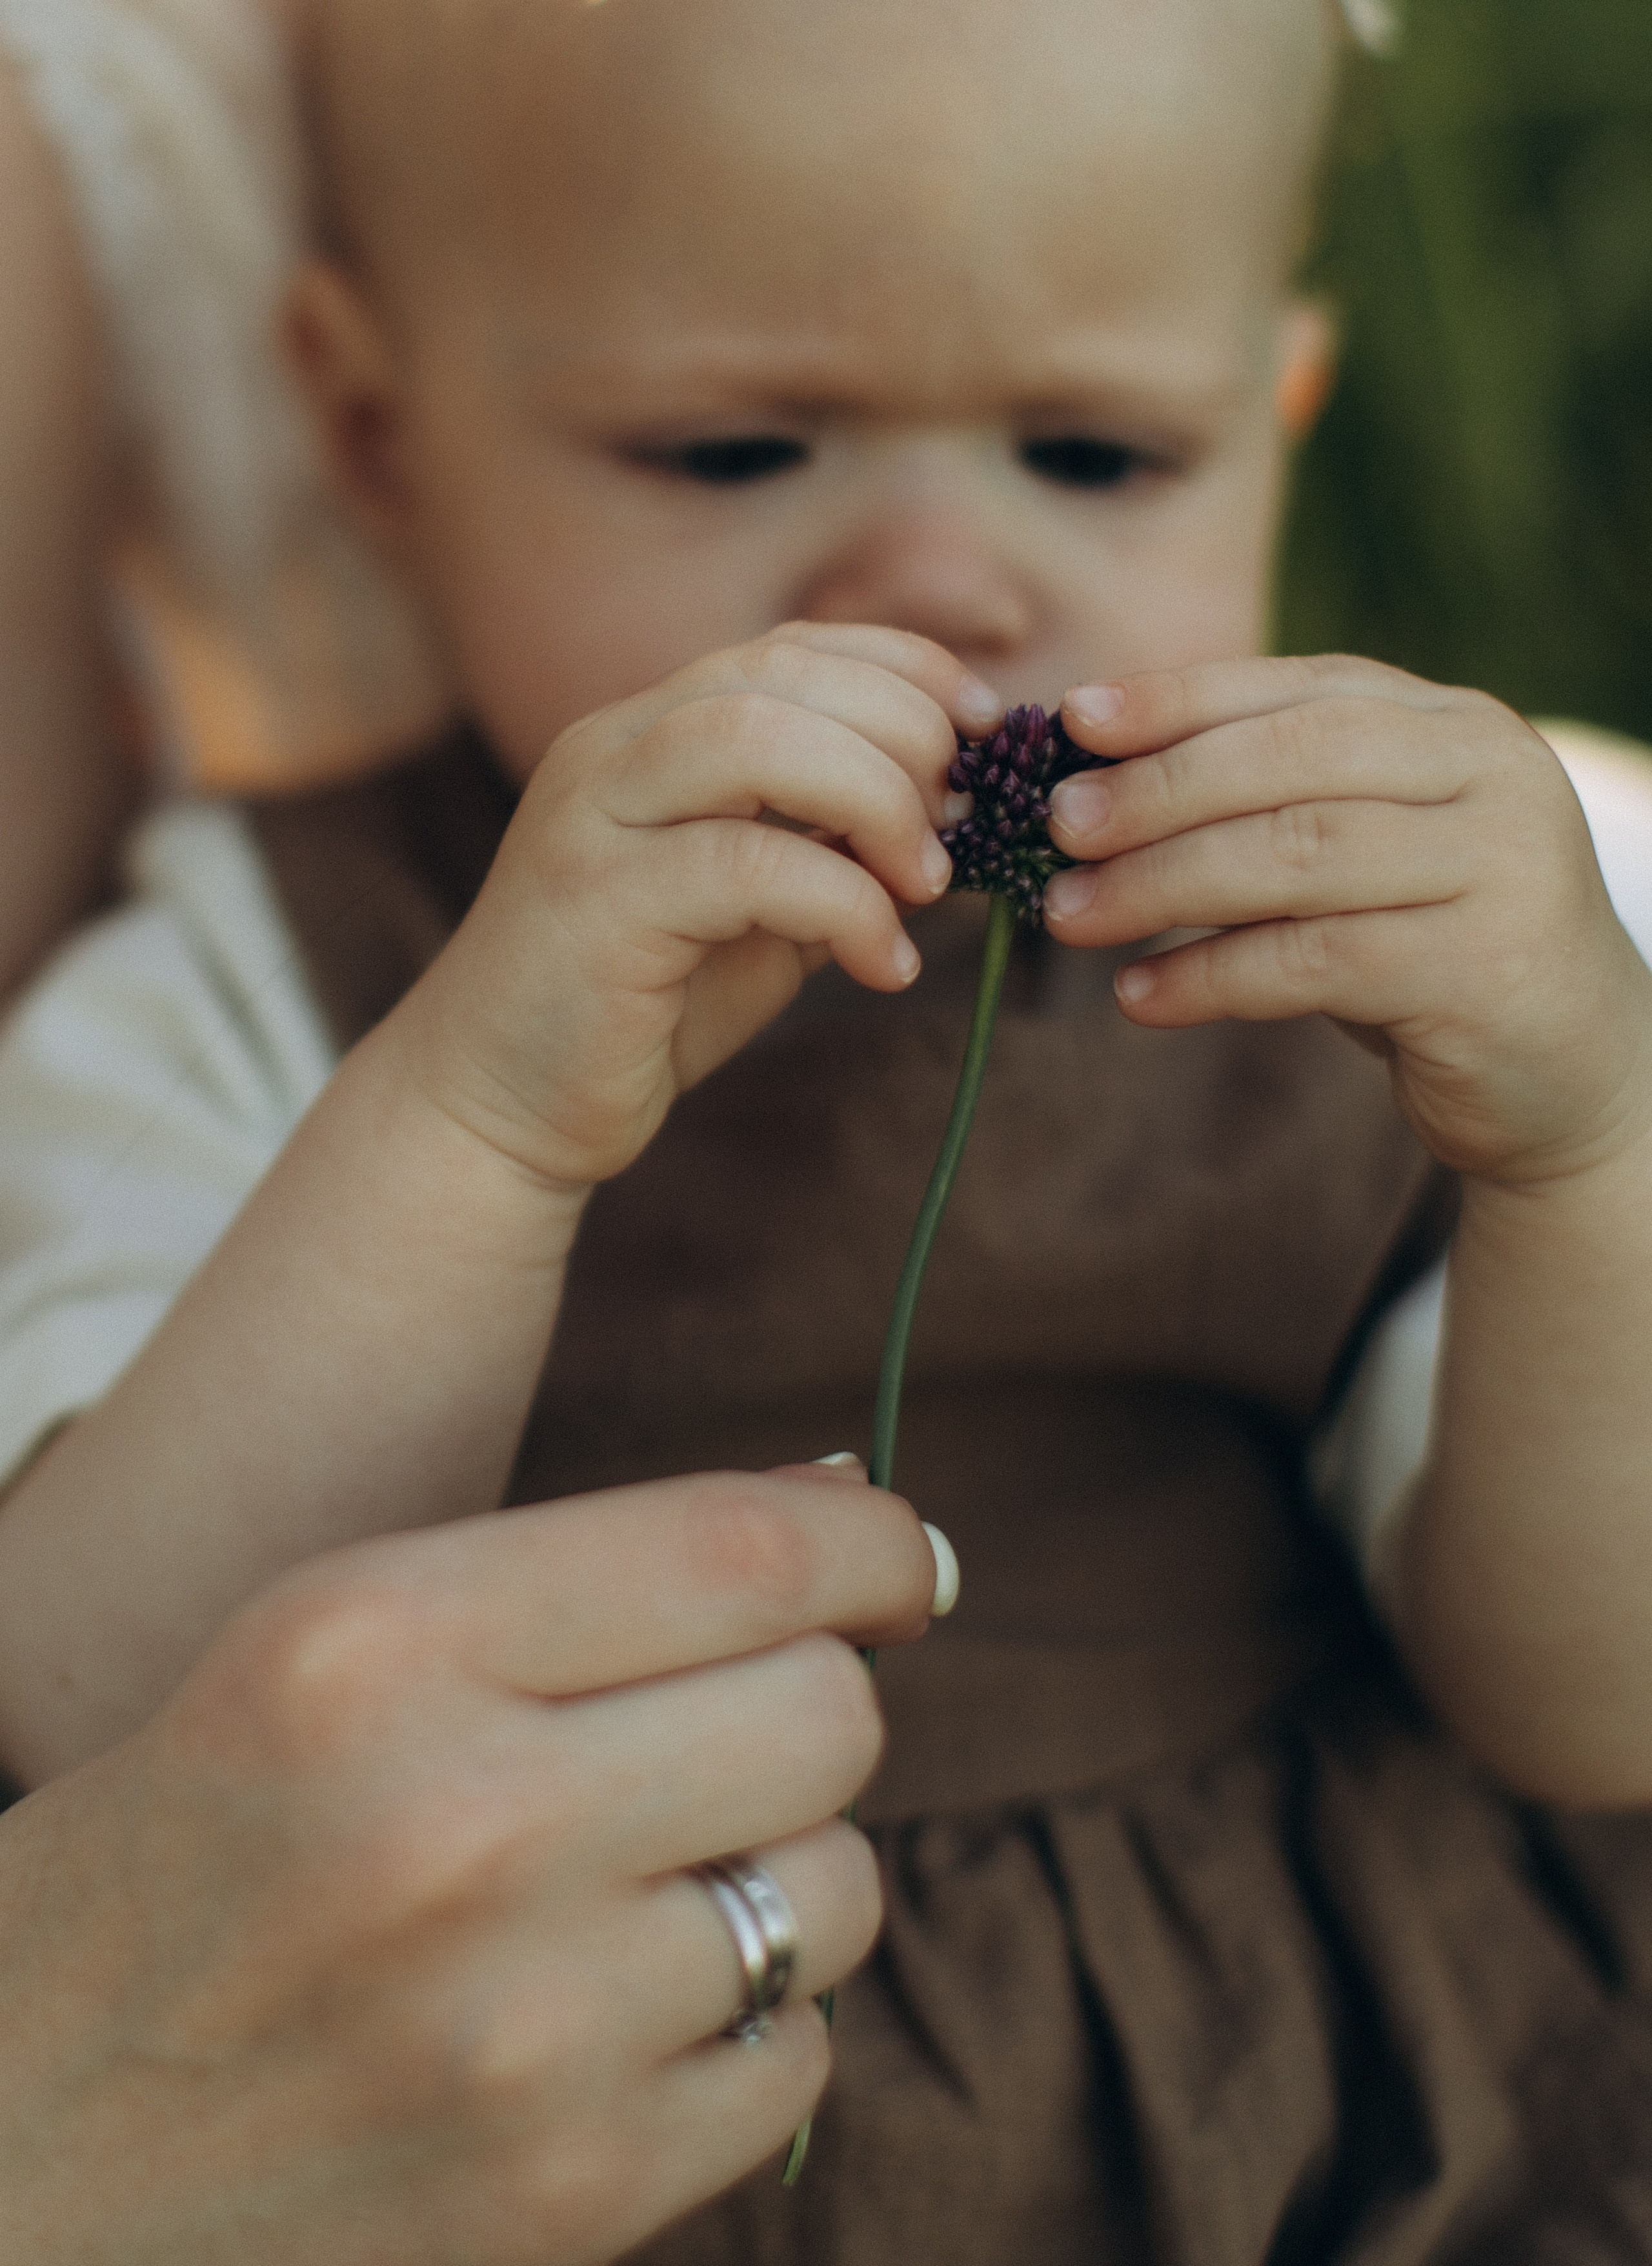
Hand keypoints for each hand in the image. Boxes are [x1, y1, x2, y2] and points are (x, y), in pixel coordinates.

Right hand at [0, 1463, 938, 2263]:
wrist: (18, 2155)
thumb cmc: (186, 1857)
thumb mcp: (322, 1645)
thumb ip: (583, 1573)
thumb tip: (852, 1509)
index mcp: (371, 1645)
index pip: (746, 1551)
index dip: (872, 1539)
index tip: (899, 1559)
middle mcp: (455, 1827)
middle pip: (827, 1713)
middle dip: (804, 1702)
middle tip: (711, 1732)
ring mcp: (522, 2032)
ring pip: (842, 1886)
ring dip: (779, 1868)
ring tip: (641, 1881)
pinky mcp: (569, 2192)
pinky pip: (804, 2053)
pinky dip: (747, 2020)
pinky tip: (622, 2009)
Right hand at [404, 624, 1000, 1191]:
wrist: (500, 1109)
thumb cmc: (638, 1010)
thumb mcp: (757, 913)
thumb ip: (830, 853)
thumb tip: (950, 823)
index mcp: (651, 731)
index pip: (792, 644)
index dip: (904, 669)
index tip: (983, 730)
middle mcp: (613, 749)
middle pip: (783, 672)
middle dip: (903, 735)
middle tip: (957, 826)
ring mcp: (593, 817)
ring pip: (756, 738)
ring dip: (874, 797)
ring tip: (926, 881)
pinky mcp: (594, 903)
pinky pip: (746, 866)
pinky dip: (843, 907)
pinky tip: (883, 966)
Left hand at [1043, 656, 1651, 1184]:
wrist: (1566, 1073)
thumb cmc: (1427, 948)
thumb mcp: (1357, 855)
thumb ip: (1268, 806)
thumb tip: (1092, 786)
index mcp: (1452, 725)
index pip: (1297, 691)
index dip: (1179, 699)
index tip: (1074, 720)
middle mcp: (1490, 776)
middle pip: (1292, 762)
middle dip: (1158, 790)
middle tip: (1057, 827)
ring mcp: (1500, 869)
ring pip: (1299, 855)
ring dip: (1164, 885)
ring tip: (1070, 917)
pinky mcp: (1486, 971)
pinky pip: (1316, 961)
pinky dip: (1211, 977)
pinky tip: (1139, 997)